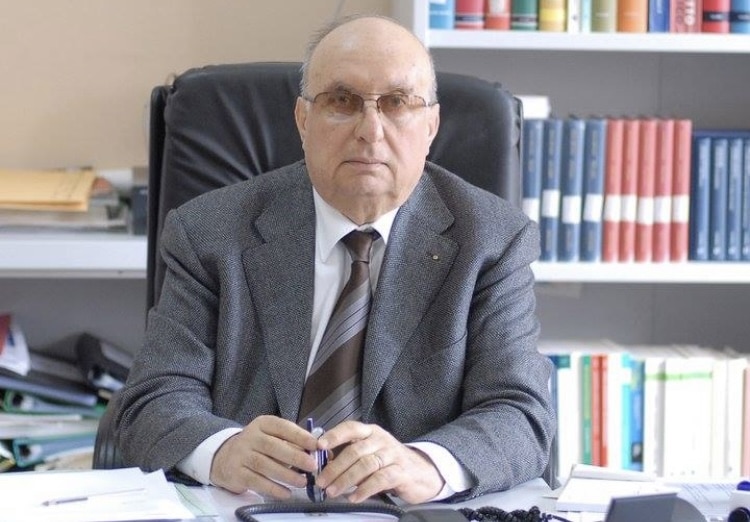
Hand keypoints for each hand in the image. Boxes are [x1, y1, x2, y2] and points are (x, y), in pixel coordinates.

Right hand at [209, 415, 318, 497]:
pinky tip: (286, 493)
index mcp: (262, 424)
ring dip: (286, 475)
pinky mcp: (236, 473)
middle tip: (312, 466)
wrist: (224, 458)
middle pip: (273, 446)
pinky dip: (273, 489)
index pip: (282, 427)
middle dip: (295, 456)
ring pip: (265, 465)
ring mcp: (241, 455)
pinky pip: (256, 482)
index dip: (300, 436)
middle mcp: (250, 437)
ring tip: (303, 482)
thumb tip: (317, 451)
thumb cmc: (257, 446)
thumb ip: (292, 441)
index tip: (316, 445)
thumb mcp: (271, 436)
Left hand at [315, 421, 444, 503]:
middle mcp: (381, 440)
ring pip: (366, 465)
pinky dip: (365, 489)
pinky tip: (354, 497)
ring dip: (346, 479)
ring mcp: (392, 455)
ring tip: (333, 491)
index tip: (319, 445)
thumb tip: (324, 463)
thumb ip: (349, 456)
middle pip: (355, 450)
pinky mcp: (401, 472)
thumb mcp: (370, 454)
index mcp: (371, 432)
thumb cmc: (389, 463)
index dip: (334, 435)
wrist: (421, 472)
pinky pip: (380, 479)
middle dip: (335, 467)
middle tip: (321, 481)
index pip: (351, 428)